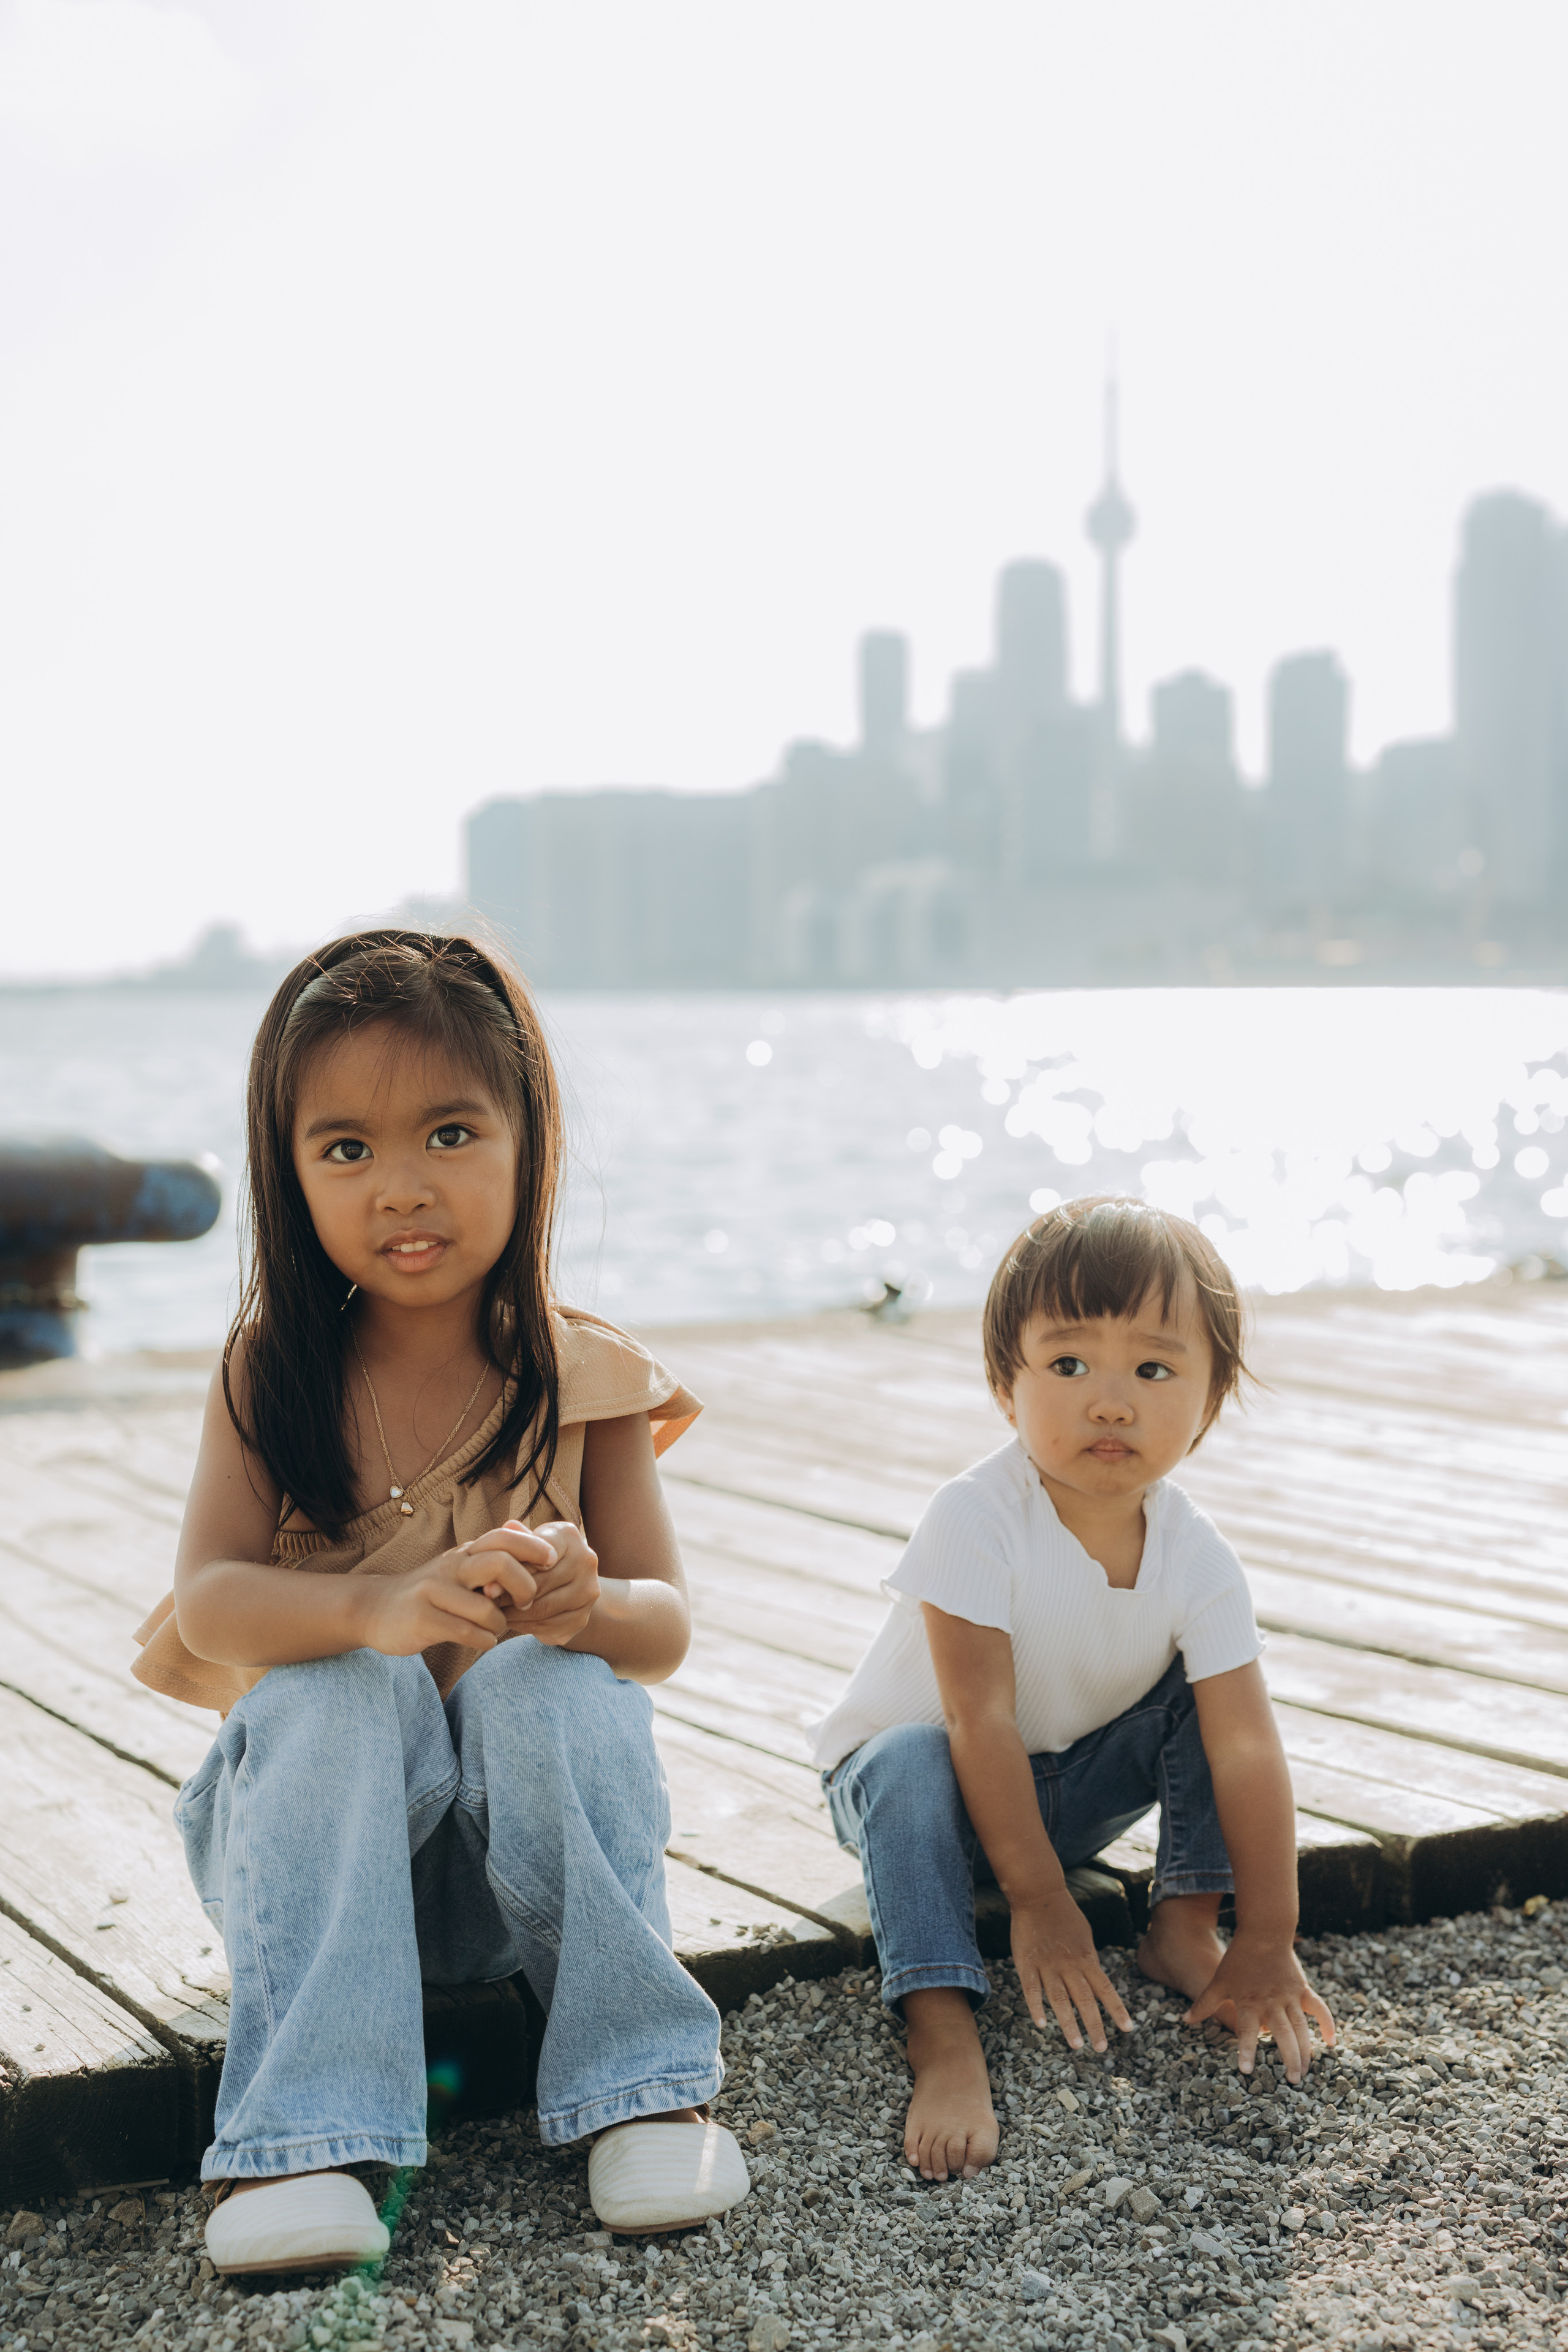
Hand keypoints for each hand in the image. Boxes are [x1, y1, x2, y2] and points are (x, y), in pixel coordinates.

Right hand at [358, 1536, 540, 1657]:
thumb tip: (538, 1553)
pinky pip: (466, 1633)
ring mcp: (434, 1592)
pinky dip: (484, 1641)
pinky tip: (482, 1641)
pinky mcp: (422, 1620)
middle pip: (499, 1563)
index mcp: (463, 1553)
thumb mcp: (459, 1572)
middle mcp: (450, 1567)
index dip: (534, 1548)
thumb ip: (492, 1564)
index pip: (504, 1537)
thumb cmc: (429, 1594)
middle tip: (526, 1604)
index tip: (552, 1562)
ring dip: (501, 1625)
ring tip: (496, 1630)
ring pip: (486, 1608)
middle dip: (524, 1587)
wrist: (375, 1609)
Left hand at [469, 1519, 600, 1650]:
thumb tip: (496, 1538)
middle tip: (485, 1602)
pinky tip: (510, 1622)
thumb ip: (511, 1542)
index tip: (488, 1583)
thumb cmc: (533, 1559)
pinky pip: (548, 1626)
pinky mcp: (582, 1618)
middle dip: (509, 1594)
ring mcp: (588, 1591)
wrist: (563, 1585)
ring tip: (493, 1613)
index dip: (512, 1568)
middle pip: (540, 1583)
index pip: (538, 1552)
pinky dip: (525, 1626)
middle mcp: (586, 1561)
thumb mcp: (523, 1544)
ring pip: (543, 1608)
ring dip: (513, 1614)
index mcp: (568, 1535)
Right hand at [1011, 1888, 1133, 2053]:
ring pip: (1060, 1999)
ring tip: (1076, 2045)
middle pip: (1085, 2000)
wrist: (1039, 1894)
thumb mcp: (1084, 1937)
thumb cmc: (1064, 1915)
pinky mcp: (1026, 1963)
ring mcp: (1047, 1965)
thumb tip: (1097, 1979)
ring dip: (1069, 2024)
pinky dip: (1037, 2007)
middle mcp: (1070, 1965)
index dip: (1117, 2009)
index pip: (1106, 1989)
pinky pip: (1032, 1989)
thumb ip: (1089, 1960)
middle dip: (1095, 2026)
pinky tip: (1042, 2024)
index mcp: (1086, 1958)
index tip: (1128, 2029)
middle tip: (1102, 2049)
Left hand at [1184, 1931, 1335, 2081]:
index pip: (1247, 2030)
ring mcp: (1290, 1996)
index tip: (1247, 2071)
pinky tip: (1331, 2042)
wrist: (1263, 1931)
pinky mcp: (1303, 1989)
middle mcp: (1271, 2002)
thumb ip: (1204, 2003)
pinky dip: (1327, 2023)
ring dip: (1306, 2050)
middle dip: (1289, 2059)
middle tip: (1293, 2082)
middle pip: (1283, 2034)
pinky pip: (1319, 2008)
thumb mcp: (1219, 1980)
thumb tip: (1184, 2021)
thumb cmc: (1239, 1958)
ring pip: (1301, 2027)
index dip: (1246, 2050)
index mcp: (1249, 2002)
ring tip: (1306, 2072)